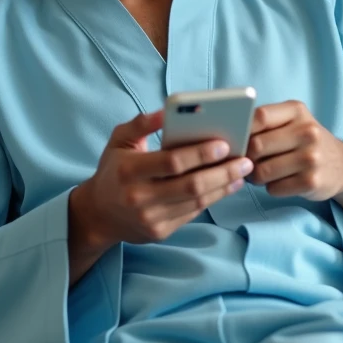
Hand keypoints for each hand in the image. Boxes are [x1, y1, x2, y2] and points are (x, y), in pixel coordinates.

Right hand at [75, 109, 253, 251]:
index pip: (171, 162)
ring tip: (242, 170)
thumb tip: (168, 110)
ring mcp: (151, 218)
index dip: (200, 154)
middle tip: (245, 159)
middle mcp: (139, 198)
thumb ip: (142, 123)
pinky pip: (193, 213)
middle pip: (190, 185)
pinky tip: (228, 185)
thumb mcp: (119, 140)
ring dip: (224, 186)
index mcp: (129, 170)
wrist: (98, 214)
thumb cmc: (114, 170)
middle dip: (222, 172)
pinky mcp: (160, 232)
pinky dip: (214, 198)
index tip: (224, 143)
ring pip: (196, 202)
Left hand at [246, 100, 342, 201]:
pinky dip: (271, 188)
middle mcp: (307, 132)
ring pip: (262, 171)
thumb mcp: (293, 121)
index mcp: (297, 111)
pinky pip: (274, 188)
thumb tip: (230, 136)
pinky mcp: (312, 181)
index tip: (237, 140)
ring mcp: (311, 158)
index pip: (259, 117)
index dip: (242, 130)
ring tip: (261, 173)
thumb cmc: (306, 142)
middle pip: (256, 146)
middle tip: (247, 162)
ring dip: (255, 176)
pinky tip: (280, 182)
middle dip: (246, 158)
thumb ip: (265, 123)